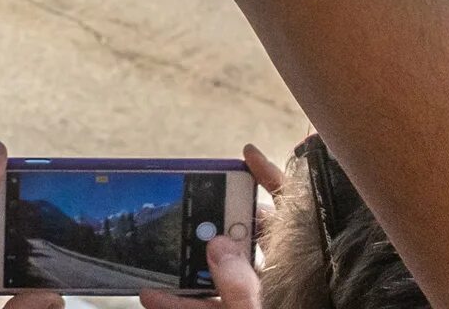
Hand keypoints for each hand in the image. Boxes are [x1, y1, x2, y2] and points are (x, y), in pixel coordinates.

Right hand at [136, 144, 278, 308]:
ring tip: (155, 260)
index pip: (287, 214)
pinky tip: (154, 296)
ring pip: (218, 274)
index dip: (269, 179)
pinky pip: (207, 303)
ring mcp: (257, 299)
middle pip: (244, 237)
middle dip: (209, 222)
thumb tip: (217, 248)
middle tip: (184, 211)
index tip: (247, 154)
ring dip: (182, 268)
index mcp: (295, 271)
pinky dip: (180, 300)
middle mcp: (278, 282)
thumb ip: (242, 288)